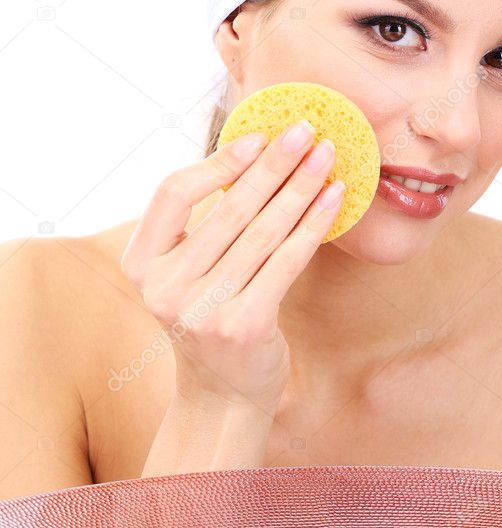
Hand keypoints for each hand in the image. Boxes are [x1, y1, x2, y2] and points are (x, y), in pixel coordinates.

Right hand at [120, 120, 343, 407]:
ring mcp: (202, 310)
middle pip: (228, 209)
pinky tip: (334, 200)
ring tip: (327, 157)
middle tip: (306, 130)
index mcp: (141, 263)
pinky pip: (286, 262)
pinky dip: (314, 225)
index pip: (172, 193)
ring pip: (262, 232)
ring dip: (300, 188)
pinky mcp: (243, 327)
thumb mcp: (188, 274)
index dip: (217, 161)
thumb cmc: (211, 319)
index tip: (258, 137)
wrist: (222, 397)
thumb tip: (257, 154)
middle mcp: (164, 287)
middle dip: (274, 164)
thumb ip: (204, 226)